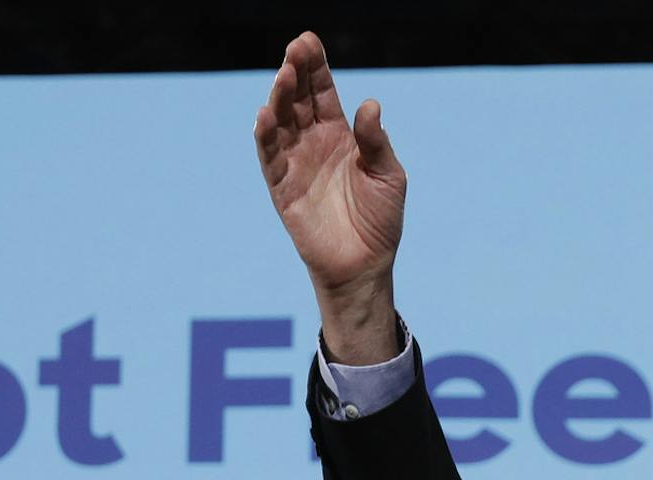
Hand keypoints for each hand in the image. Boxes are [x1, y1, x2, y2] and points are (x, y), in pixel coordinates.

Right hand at [254, 32, 404, 363]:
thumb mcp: (388, 174)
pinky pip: (269, 158)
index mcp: (340, 135)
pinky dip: (265, 137)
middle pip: (298, 100)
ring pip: (280, 123)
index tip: (308, 41)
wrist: (365, 265)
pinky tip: (265, 116)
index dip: (316, 66)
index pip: (323, 92)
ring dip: (279, 98)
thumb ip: (375, 141)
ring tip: (284, 76)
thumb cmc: (380, 220)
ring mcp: (295, 164)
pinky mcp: (282, 189)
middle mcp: (313, 143)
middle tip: (295, 50)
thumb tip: (369, 104)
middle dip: (295, 73)